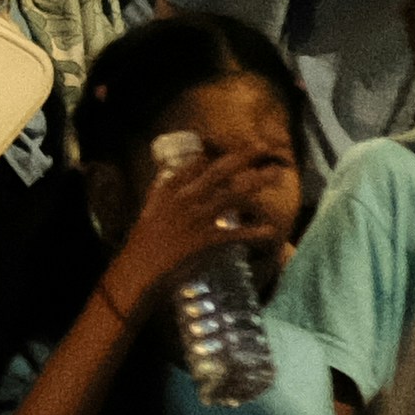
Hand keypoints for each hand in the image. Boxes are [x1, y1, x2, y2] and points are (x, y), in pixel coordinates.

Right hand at [104, 147, 294, 322]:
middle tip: (263, 146)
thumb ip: (160, 188)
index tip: (238, 144)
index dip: (218, 151)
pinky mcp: (205, 239)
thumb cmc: (142, 242)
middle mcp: (185, 198)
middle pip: (219, 172)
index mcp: (170, 189)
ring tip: (276, 176)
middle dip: (243, 157)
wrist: (138, 270)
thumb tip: (167, 170)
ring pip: (232, 195)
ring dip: (256, 183)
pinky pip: (235, 233)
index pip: (196, 162)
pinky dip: (253, 232)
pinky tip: (270, 230)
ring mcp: (197, 218)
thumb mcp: (148, 208)